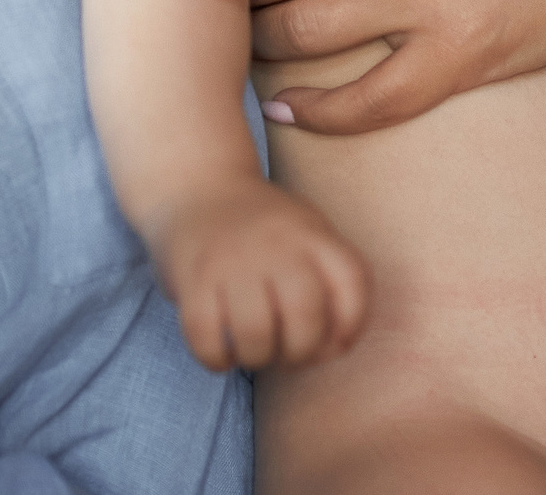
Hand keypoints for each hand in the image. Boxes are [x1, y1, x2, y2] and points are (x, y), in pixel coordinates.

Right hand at [148, 178, 368, 371]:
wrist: (198, 186)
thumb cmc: (262, 230)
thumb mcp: (308, 232)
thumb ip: (329, 279)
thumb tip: (334, 347)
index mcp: (312, 234)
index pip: (352, 282)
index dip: (351, 326)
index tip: (333, 343)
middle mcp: (277, 243)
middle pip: (306, 316)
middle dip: (300, 354)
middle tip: (286, 354)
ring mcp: (233, 259)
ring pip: (256, 334)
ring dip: (257, 359)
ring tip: (252, 351)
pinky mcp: (193, 278)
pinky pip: (206, 338)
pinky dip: (216, 359)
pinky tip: (220, 352)